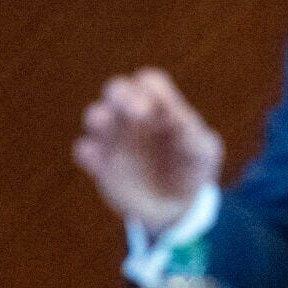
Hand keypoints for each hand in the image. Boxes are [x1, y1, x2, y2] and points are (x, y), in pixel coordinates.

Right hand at [73, 68, 223, 234]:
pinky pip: (84, 150)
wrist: (177, 205)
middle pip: (117, 88)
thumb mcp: (203, 152)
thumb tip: (180, 121)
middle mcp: (134, 116)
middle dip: (121, 94)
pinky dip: (87, 150)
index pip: (149, 82)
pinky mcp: (101, 164)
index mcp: (161, 106)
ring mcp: (116, 138)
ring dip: (98, 116)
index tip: (155, 110)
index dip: (149, 90)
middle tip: (137, 112)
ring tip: (105, 122)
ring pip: (95, 114)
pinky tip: (95, 158)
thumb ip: (192, 135)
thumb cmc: (194, 168)